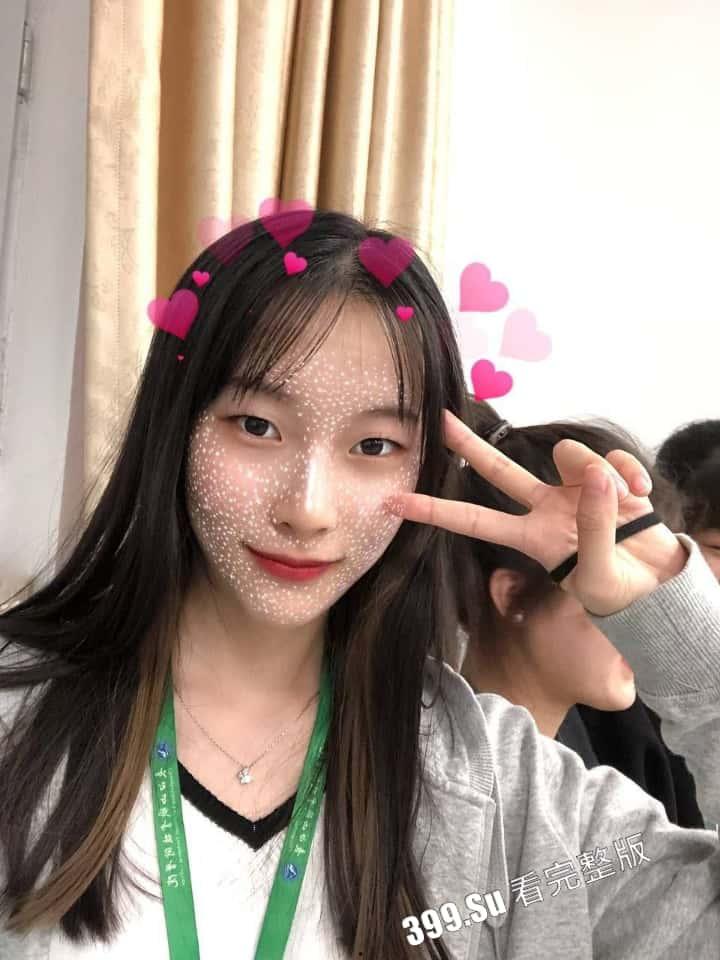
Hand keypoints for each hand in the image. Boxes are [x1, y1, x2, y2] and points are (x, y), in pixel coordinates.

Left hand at [384, 409, 686, 615]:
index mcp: (532, 537)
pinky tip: (642, 494)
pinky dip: (628, 472)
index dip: (434, 511)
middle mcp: (545, 507)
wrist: (659, 583)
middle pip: (498, 468)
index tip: (393, 501)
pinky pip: (610, 458)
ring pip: (568, 456)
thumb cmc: (619, 589)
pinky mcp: (606, 476)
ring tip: (626, 504)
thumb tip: (597, 478)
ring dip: (597, 472)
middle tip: (437, 418)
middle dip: (467, 444)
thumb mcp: (599, 574)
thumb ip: (595, 526)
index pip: (473, 521)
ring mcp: (574, 489)